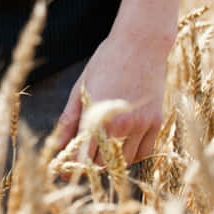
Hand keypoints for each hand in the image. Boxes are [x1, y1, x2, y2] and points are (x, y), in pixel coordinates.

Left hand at [55, 29, 169, 164]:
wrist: (140, 44)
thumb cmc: (105, 62)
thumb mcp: (81, 88)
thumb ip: (69, 120)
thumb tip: (57, 144)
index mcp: (96, 116)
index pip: (82, 157)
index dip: (70, 167)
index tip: (62, 170)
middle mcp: (119, 125)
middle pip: (102, 163)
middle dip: (89, 163)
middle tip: (82, 154)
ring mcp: (141, 125)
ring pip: (123, 161)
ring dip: (110, 159)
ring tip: (101, 145)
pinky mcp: (156, 122)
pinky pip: (143, 152)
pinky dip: (131, 153)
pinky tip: (121, 141)